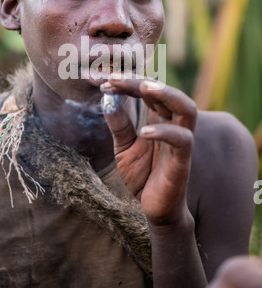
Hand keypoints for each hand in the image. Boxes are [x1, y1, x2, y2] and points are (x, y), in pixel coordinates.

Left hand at [100, 77, 196, 225]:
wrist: (154, 210)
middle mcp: (172, 125)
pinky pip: (182, 140)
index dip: (126, 82)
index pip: (147, 91)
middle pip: (166, 92)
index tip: (101, 79)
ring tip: (143, 87)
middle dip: (142, 81)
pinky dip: (164, 132)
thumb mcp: (123, 147)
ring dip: (166, 94)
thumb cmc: (143, 175)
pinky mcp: (183, 162)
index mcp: (159, 119)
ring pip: (187, 109)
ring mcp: (180, 142)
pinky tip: (143, 132)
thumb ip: (119, 124)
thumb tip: (106, 98)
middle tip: (116, 77)